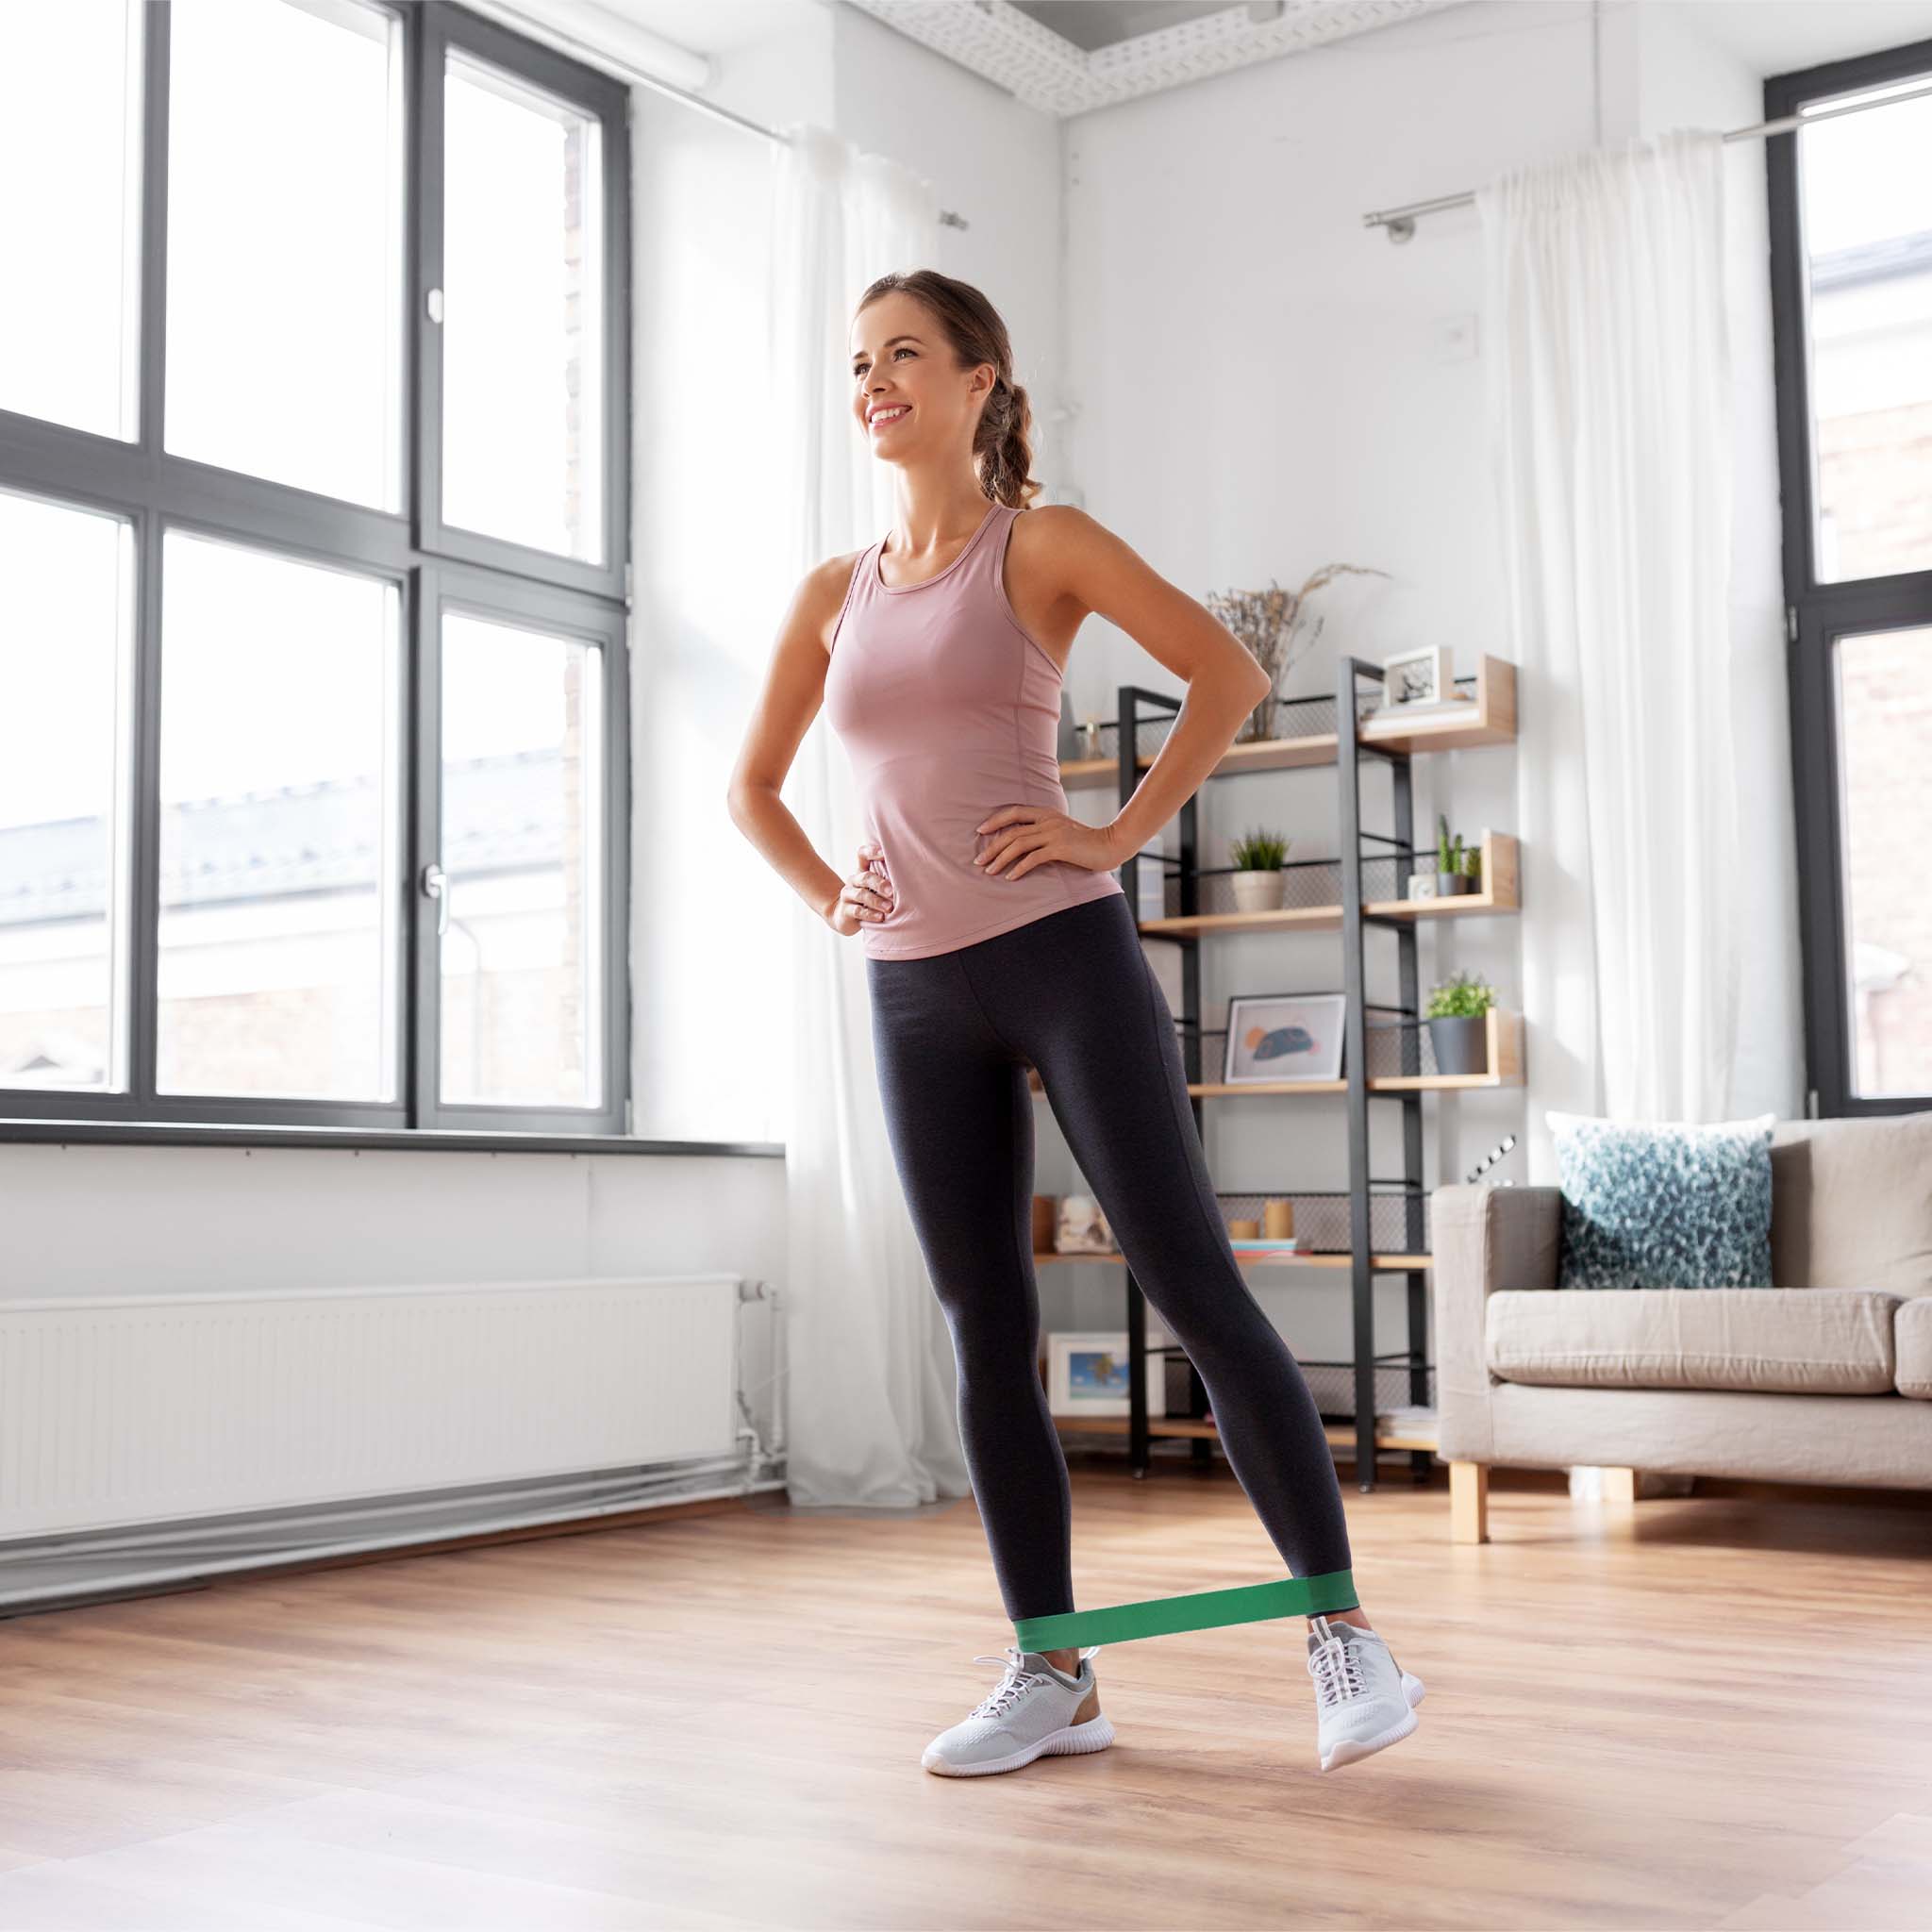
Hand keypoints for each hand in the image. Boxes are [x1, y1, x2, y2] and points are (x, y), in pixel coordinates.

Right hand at [826, 838, 895, 936]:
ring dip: (877, 901)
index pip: (862, 854)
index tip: (885, 854)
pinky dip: (870, 914)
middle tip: (892, 892)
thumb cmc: (871, 897)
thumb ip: (889, 877)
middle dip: (879, 884)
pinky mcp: (846, 910)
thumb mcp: (878, 885)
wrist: (845, 915)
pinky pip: (857, 911)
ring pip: (861, 895)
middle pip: (865, 877)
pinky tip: (881, 917)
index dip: (872, 852)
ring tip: (890, 908)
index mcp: (862, 869)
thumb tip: (916, 872)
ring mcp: (848, 895)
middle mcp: (854, 880)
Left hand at [974, 804, 1124, 880]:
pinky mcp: (1060, 848)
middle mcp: (1048, 820)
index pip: (1014, 812)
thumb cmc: (1087, 843)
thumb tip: (1024, 844)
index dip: (995, 820)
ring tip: (989, 871)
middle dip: (992, 846)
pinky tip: (1010, 877)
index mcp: (1047, 813)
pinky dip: (1019, 868)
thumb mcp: (1063, 832)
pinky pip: (1033, 858)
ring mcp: (1054, 833)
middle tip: (979, 861)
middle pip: (1011, 831)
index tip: (980, 831)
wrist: (1111, 845)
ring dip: (1000, 859)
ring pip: (1018, 844)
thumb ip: (1045, 833)